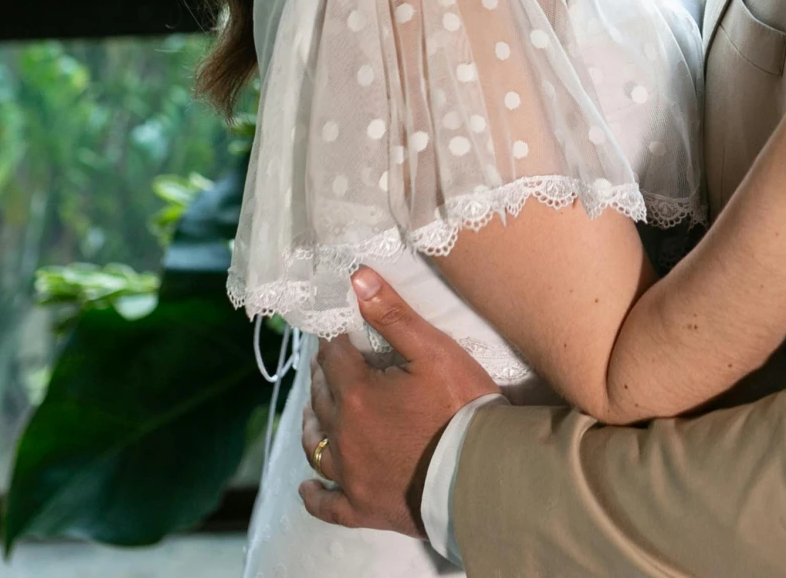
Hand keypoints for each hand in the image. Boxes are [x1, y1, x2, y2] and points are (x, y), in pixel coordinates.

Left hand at [299, 267, 497, 537]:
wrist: (478, 474)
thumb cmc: (459, 407)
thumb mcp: (433, 351)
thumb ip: (393, 315)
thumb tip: (357, 278)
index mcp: (355, 394)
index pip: (333, 357)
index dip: (334, 342)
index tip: (338, 334)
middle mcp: (342, 434)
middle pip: (321, 399)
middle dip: (323, 377)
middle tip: (328, 366)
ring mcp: (349, 475)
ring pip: (316, 446)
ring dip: (311, 425)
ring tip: (311, 414)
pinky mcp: (362, 507)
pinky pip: (328, 505)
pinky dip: (315, 496)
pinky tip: (307, 489)